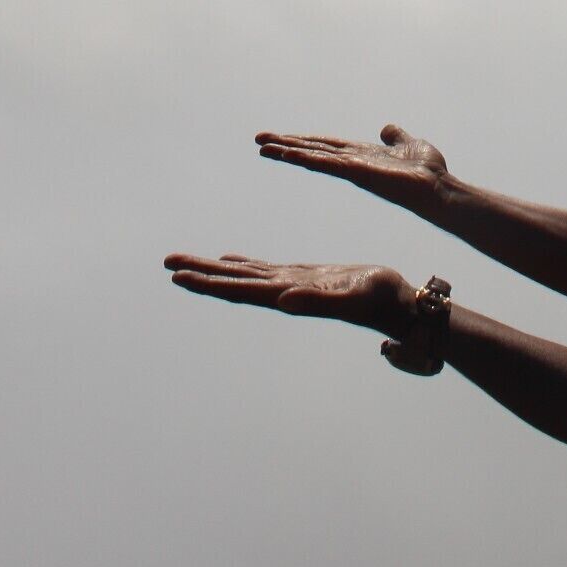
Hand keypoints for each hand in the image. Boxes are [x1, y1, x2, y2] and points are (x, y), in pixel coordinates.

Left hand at [163, 252, 410, 335]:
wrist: (399, 305)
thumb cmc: (379, 301)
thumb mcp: (347, 298)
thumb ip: (315, 301)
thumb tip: (282, 300)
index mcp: (288, 296)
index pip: (238, 290)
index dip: (208, 284)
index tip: (177, 276)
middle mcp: (283, 293)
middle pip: (233, 283)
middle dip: (200, 273)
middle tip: (167, 263)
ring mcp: (292, 285)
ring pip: (244, 276)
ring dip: (215, 269)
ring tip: (187, 262)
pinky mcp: (305, 277)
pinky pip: (265, 270)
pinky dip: (243, 265)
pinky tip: (232, 260)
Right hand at [255, 122, 449, 216]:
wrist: (439, 189)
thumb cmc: (428, 172)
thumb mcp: (410, 145)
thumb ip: (397, 138)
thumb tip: (387, 128)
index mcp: (361, 156)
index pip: (326, 146)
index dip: (303, 141)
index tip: (280, 138)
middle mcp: (352, 163)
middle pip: (313, 151)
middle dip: (286, 145)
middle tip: (259, 141)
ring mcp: (352, 169)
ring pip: (314, 157)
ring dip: (288, 151)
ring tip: (263, 146)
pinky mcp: (357, 172)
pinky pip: (326, 163)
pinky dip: (306, 158)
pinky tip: (287, 153)